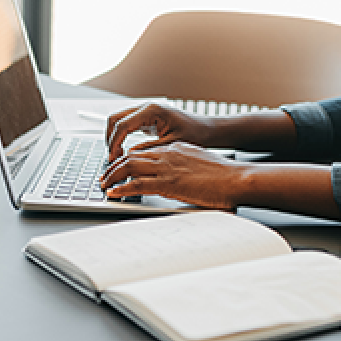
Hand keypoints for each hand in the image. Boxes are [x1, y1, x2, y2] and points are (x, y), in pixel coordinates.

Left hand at [100, 142, 244, 208]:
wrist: (235, 178)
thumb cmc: (223, 174)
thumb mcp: (199, 162)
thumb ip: (184, 164)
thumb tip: (177, 175)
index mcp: (176, 148)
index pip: (143, 150)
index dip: (127, 159)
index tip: (119, 167)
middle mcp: (168, 154)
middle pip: (131, 155)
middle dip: (114, 166)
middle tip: (105, 176)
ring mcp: (167, 167)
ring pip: (129, 166)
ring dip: (112, 176)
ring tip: (104, 184)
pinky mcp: (168, 182)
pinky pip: (137, 184)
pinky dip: (122, 188)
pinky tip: (115, 193)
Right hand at [105, 102, 213, 160]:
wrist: (205, 129)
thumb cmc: (195, 133)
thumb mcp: (173, 144)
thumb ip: (150, 149)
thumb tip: (129, 156)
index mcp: (152, 110)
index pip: (122, 125)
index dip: (114, 143)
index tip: (112, 158)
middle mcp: (146, 107)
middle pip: (115, 119)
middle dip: (110, 139)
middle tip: (112, 159)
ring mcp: (145, 111)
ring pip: (118, 121)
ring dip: (113, 138)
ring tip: (117, 157)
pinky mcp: (145, 118)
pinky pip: (126, 125)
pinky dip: (121, 137)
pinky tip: (124, 152)